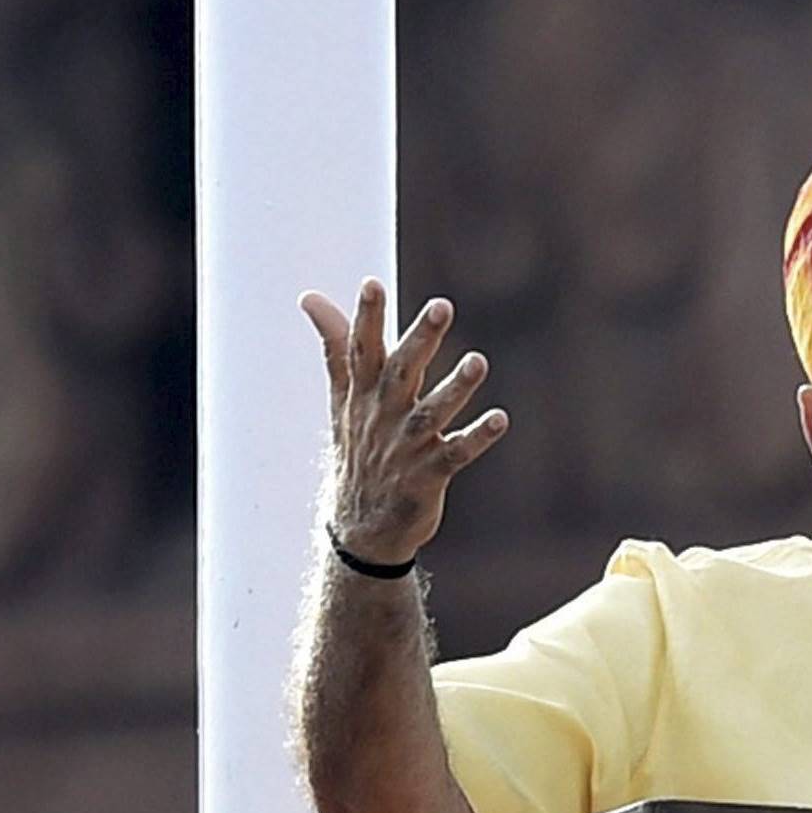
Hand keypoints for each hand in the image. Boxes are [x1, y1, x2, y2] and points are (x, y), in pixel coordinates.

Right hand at [305, 281, 508, 566]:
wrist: (360, 528)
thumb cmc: (358, 450)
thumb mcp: (342, 399)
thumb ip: (336, 346)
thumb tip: (311, 298)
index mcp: (362, 396)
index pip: (361, 351)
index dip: (366, 318)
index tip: (371, 284)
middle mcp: (383, 417)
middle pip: (401, 373)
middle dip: (420, 340)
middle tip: (442, 305)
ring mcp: (406, 447)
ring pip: (432, 413)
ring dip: (455, 388)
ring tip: (478, 361)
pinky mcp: (430, 475)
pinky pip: (456, 454)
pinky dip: (477, 437)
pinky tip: (500, 419)